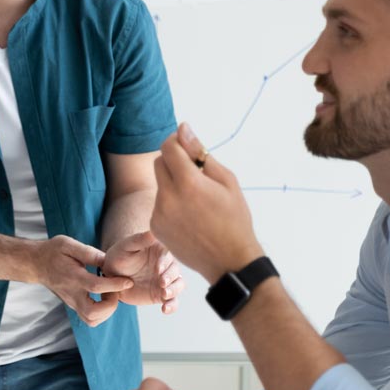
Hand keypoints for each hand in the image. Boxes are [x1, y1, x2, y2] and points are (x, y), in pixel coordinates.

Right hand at [34, 236, 134, 325]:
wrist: (36, 264)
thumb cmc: (53, 252)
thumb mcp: (68, 244)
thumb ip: (89, 253)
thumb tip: (108, 260)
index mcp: (72, 277)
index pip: (96, 286)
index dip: (114, 285)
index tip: (128, 281)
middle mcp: (72, 294)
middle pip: (92, 313)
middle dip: (111, 305)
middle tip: (115, 291)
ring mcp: (72, 303)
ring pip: (91, 320)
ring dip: (107, 311)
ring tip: (110, 294)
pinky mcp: (73, 306)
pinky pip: (90, 319)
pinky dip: (101, 313)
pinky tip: (104, 298)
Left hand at [102, 231, 184, 313]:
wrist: (111, 275)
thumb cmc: (118, 255)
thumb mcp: (126, 246)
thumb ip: (140, 239)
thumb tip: (154, 231)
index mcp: (161, 251)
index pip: (169, 255)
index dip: (165, 262)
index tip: (157, 268)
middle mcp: (166, 265)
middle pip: (176, 271)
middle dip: (171, 277)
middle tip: (161, 283)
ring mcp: (166, 280)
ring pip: (178, 285)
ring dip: (174, 291)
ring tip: (164, 295)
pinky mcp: (162, 295)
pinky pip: (172, 301)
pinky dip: (172, 306)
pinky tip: (164, 309)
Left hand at [151, 124, 263, 282]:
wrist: (230, 261)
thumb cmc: (234, 218)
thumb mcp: (226, 180)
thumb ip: (200, 153)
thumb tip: (183, 128)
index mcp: (188, 183)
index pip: (168, 147)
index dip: (176, 140)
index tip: (186, 143)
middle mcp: (168, 197)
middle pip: (159, 162)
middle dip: (173, 161)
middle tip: (195, 172)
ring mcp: (158, 214)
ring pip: (159, 184)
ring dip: (173, 183)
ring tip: (196, 199)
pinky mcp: (155, 227)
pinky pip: (158, 204)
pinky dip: (170, 202)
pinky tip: (189, 216)